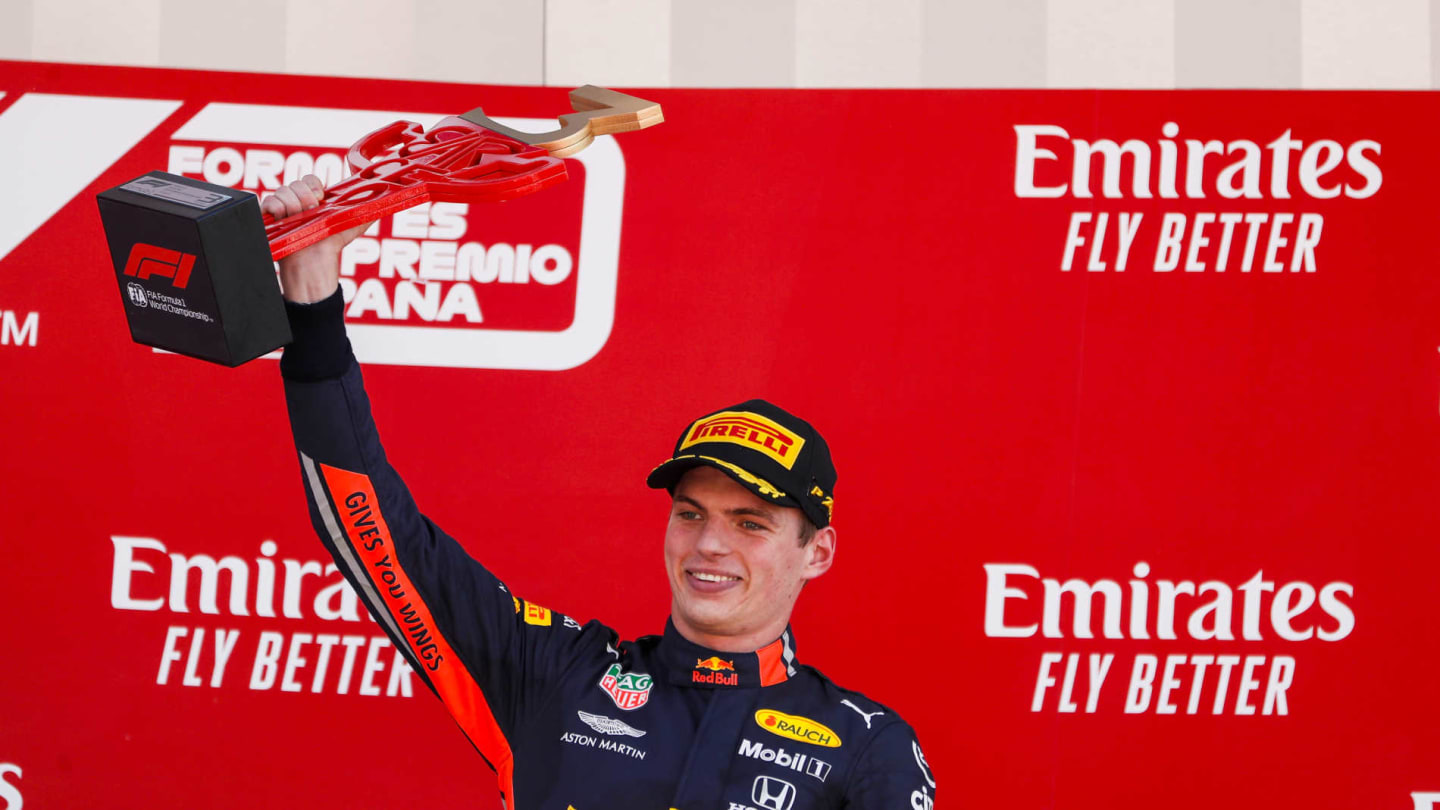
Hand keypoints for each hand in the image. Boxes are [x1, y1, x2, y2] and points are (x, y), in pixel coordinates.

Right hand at [261, 175, 368, 303]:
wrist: (315, 265)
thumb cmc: (332, 246)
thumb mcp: (354, 225)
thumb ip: (367, 210)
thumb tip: (388, 201)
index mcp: (315, 198)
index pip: (310, 179)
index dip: (315, 186)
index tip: (321, 197)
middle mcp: (298, 201)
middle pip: (295, 183)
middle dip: (305, 196)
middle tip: (311, 212)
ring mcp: (283, 209)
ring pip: (282, 191)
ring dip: (292, 205)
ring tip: (299, 221)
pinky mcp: (269, 218)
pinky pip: (267, 202)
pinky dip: (276, 208)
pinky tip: (284, 219)